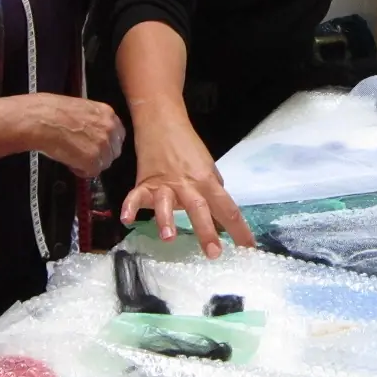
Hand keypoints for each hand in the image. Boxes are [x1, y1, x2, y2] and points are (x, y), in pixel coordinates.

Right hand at [26, 94, 125, 177]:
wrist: (40, 119)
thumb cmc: (52, 111)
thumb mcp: (82, 109)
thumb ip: (94, 121)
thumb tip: (93, 134)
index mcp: (108, 113)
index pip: (118, 135)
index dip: (106, 143)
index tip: (95, 146)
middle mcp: (110, 129)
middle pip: (114, 151)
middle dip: (100, 155)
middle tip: (83, 153)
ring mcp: (103, 145)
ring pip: (104, 163)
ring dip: (90, 163)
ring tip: (73, 156)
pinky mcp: (93, 160)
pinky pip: (92, 172)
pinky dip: (81, 170)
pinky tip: (70, 161)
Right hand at [122, 120, 255, 258]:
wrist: (163, 123)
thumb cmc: (188, 147)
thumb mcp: (208, 167)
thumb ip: (213, 191)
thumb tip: (221, 217)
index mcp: (206, 181)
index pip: (227, 207)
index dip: (239, 229)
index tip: (249, 249)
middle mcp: (187, 185)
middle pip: (199, 208)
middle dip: (206, 231)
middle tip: (214, 254)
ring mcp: (164, 184)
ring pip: (166, 203)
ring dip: (166, 219)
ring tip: (168, 237)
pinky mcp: (145, 182)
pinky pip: (136, 196)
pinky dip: (130, 207)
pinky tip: (127, 220)